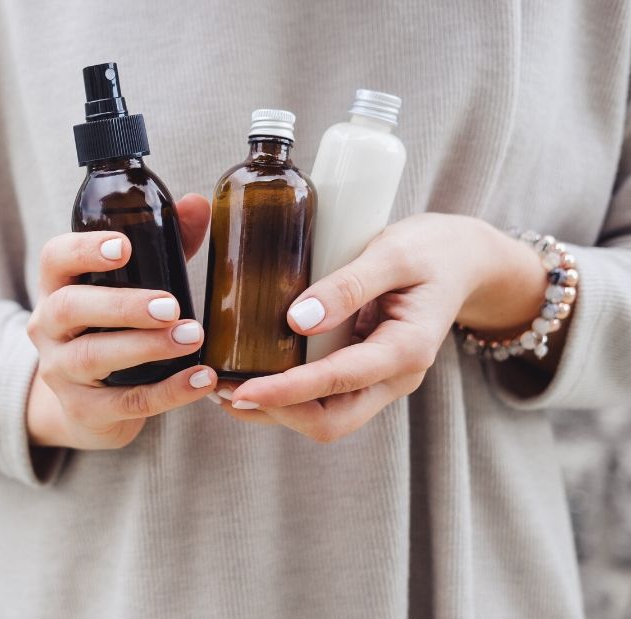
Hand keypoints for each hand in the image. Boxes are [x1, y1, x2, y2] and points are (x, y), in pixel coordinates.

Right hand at [25, 194, 216, 449]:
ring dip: (145, 347)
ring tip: (192, 337)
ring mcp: (61, 372)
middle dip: (121, 305)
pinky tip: (201, 379)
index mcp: (57, 287)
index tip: (125, 247)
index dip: (85, 250)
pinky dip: (168, 392)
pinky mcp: (84, 411)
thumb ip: (163, 246)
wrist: (88, 406)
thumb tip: (197, 205)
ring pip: (92, 357)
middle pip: (69, 308)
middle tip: (170, 305)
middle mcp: (48, 328)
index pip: (55, 259)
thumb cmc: (112, 329)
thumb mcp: (130, 286)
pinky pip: (125, 402)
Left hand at [217, 213, 548, 442]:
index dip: (286, 391)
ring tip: (223, 387)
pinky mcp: (364, 373)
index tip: (240, 390)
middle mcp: (394, 377)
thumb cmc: (432, 250)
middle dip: (275, 413)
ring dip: (275, 410)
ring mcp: (379, 380)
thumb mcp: (394, 252)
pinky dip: (286, 395)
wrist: (464, 260)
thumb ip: (349, 284)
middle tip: (221, 391)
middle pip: (330, 422)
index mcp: (407, 350)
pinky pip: (323, 398)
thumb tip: (297, 318)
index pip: (339, 383)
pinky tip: (250, 375)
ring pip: (324, 417)